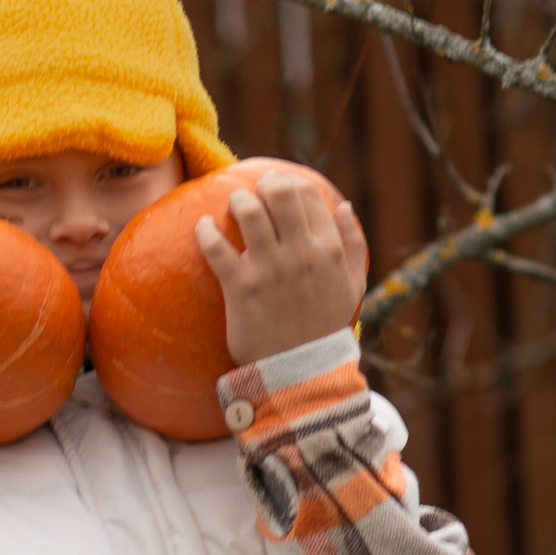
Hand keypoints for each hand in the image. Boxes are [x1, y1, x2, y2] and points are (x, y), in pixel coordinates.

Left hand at [194, 171, 366, 363]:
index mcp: (329, 250)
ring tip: (232, 205)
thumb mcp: (352, 286)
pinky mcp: (241, 288)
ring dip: (237, 200)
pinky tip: (202, 226)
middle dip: (263, 183)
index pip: (308, 195)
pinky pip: (216, 248)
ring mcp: (270, 270)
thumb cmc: (324, 326)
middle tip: (253, 191)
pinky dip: (205, 231)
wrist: (301, 372)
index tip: (276, 187)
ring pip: (248, 212)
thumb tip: (344, 207)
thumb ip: (353, 244)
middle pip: (279, 192)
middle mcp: (301, 254)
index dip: (289, 182)